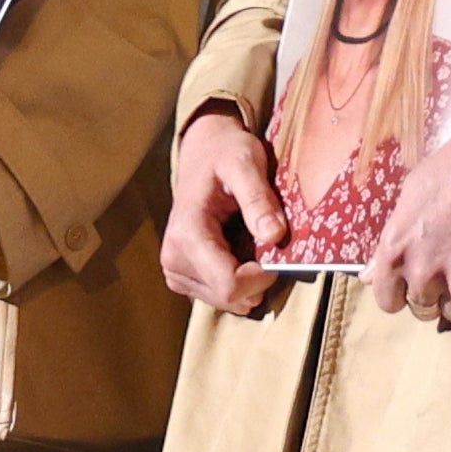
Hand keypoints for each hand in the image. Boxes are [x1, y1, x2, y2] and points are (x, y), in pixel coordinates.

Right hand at [162, 103, 282, 315]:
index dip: (261, 277)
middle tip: (266, 242)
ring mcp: (175, 269)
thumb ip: (258, 199)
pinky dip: (238, 280)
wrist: (204, 150)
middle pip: (228, 297)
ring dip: (248, 280)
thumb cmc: (225, 153)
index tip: (276, 251)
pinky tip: (241, 250)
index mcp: (187, 234)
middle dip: (257, 279)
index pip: (228, 284)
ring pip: (225, 301)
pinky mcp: (182, 275)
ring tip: (250, 242)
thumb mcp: (247, 164)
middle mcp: (173, 257)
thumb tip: (274, 235)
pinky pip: (219, 295)